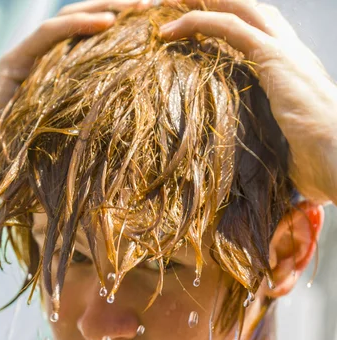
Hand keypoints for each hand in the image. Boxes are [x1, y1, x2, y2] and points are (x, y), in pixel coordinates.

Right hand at [0, 0, 149, 207]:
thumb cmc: (17, 162)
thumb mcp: (65, 142)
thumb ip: (89, 130)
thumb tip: (130, 140)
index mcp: (57, 77)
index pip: (91, 42)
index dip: (123, 32)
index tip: (157, 28)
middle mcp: (43, 61)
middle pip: (84, 24)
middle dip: (121, 10)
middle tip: (156, 4)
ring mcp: (27, 58)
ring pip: (69, 20)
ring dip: (106, 8)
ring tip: (140, 4)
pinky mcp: (13, 62)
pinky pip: (49, 35)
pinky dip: (79, 25)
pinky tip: (108, 22)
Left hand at [159, 0, 336, 203]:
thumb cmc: (321, 166)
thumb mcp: (288, 151)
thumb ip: (268, 146)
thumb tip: (251, 170)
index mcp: (296, 73)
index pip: (262, 35)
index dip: (233, 26)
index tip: (201, 32)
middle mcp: (293, 54)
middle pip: (251, 12)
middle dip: (215, 4)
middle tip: (180, 8)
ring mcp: (285, 52)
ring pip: (239, 10)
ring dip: (202, 5)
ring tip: (170, 9)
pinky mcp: (274, 58)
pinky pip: (230, 27)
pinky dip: (199, 22)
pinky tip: (171, 30)